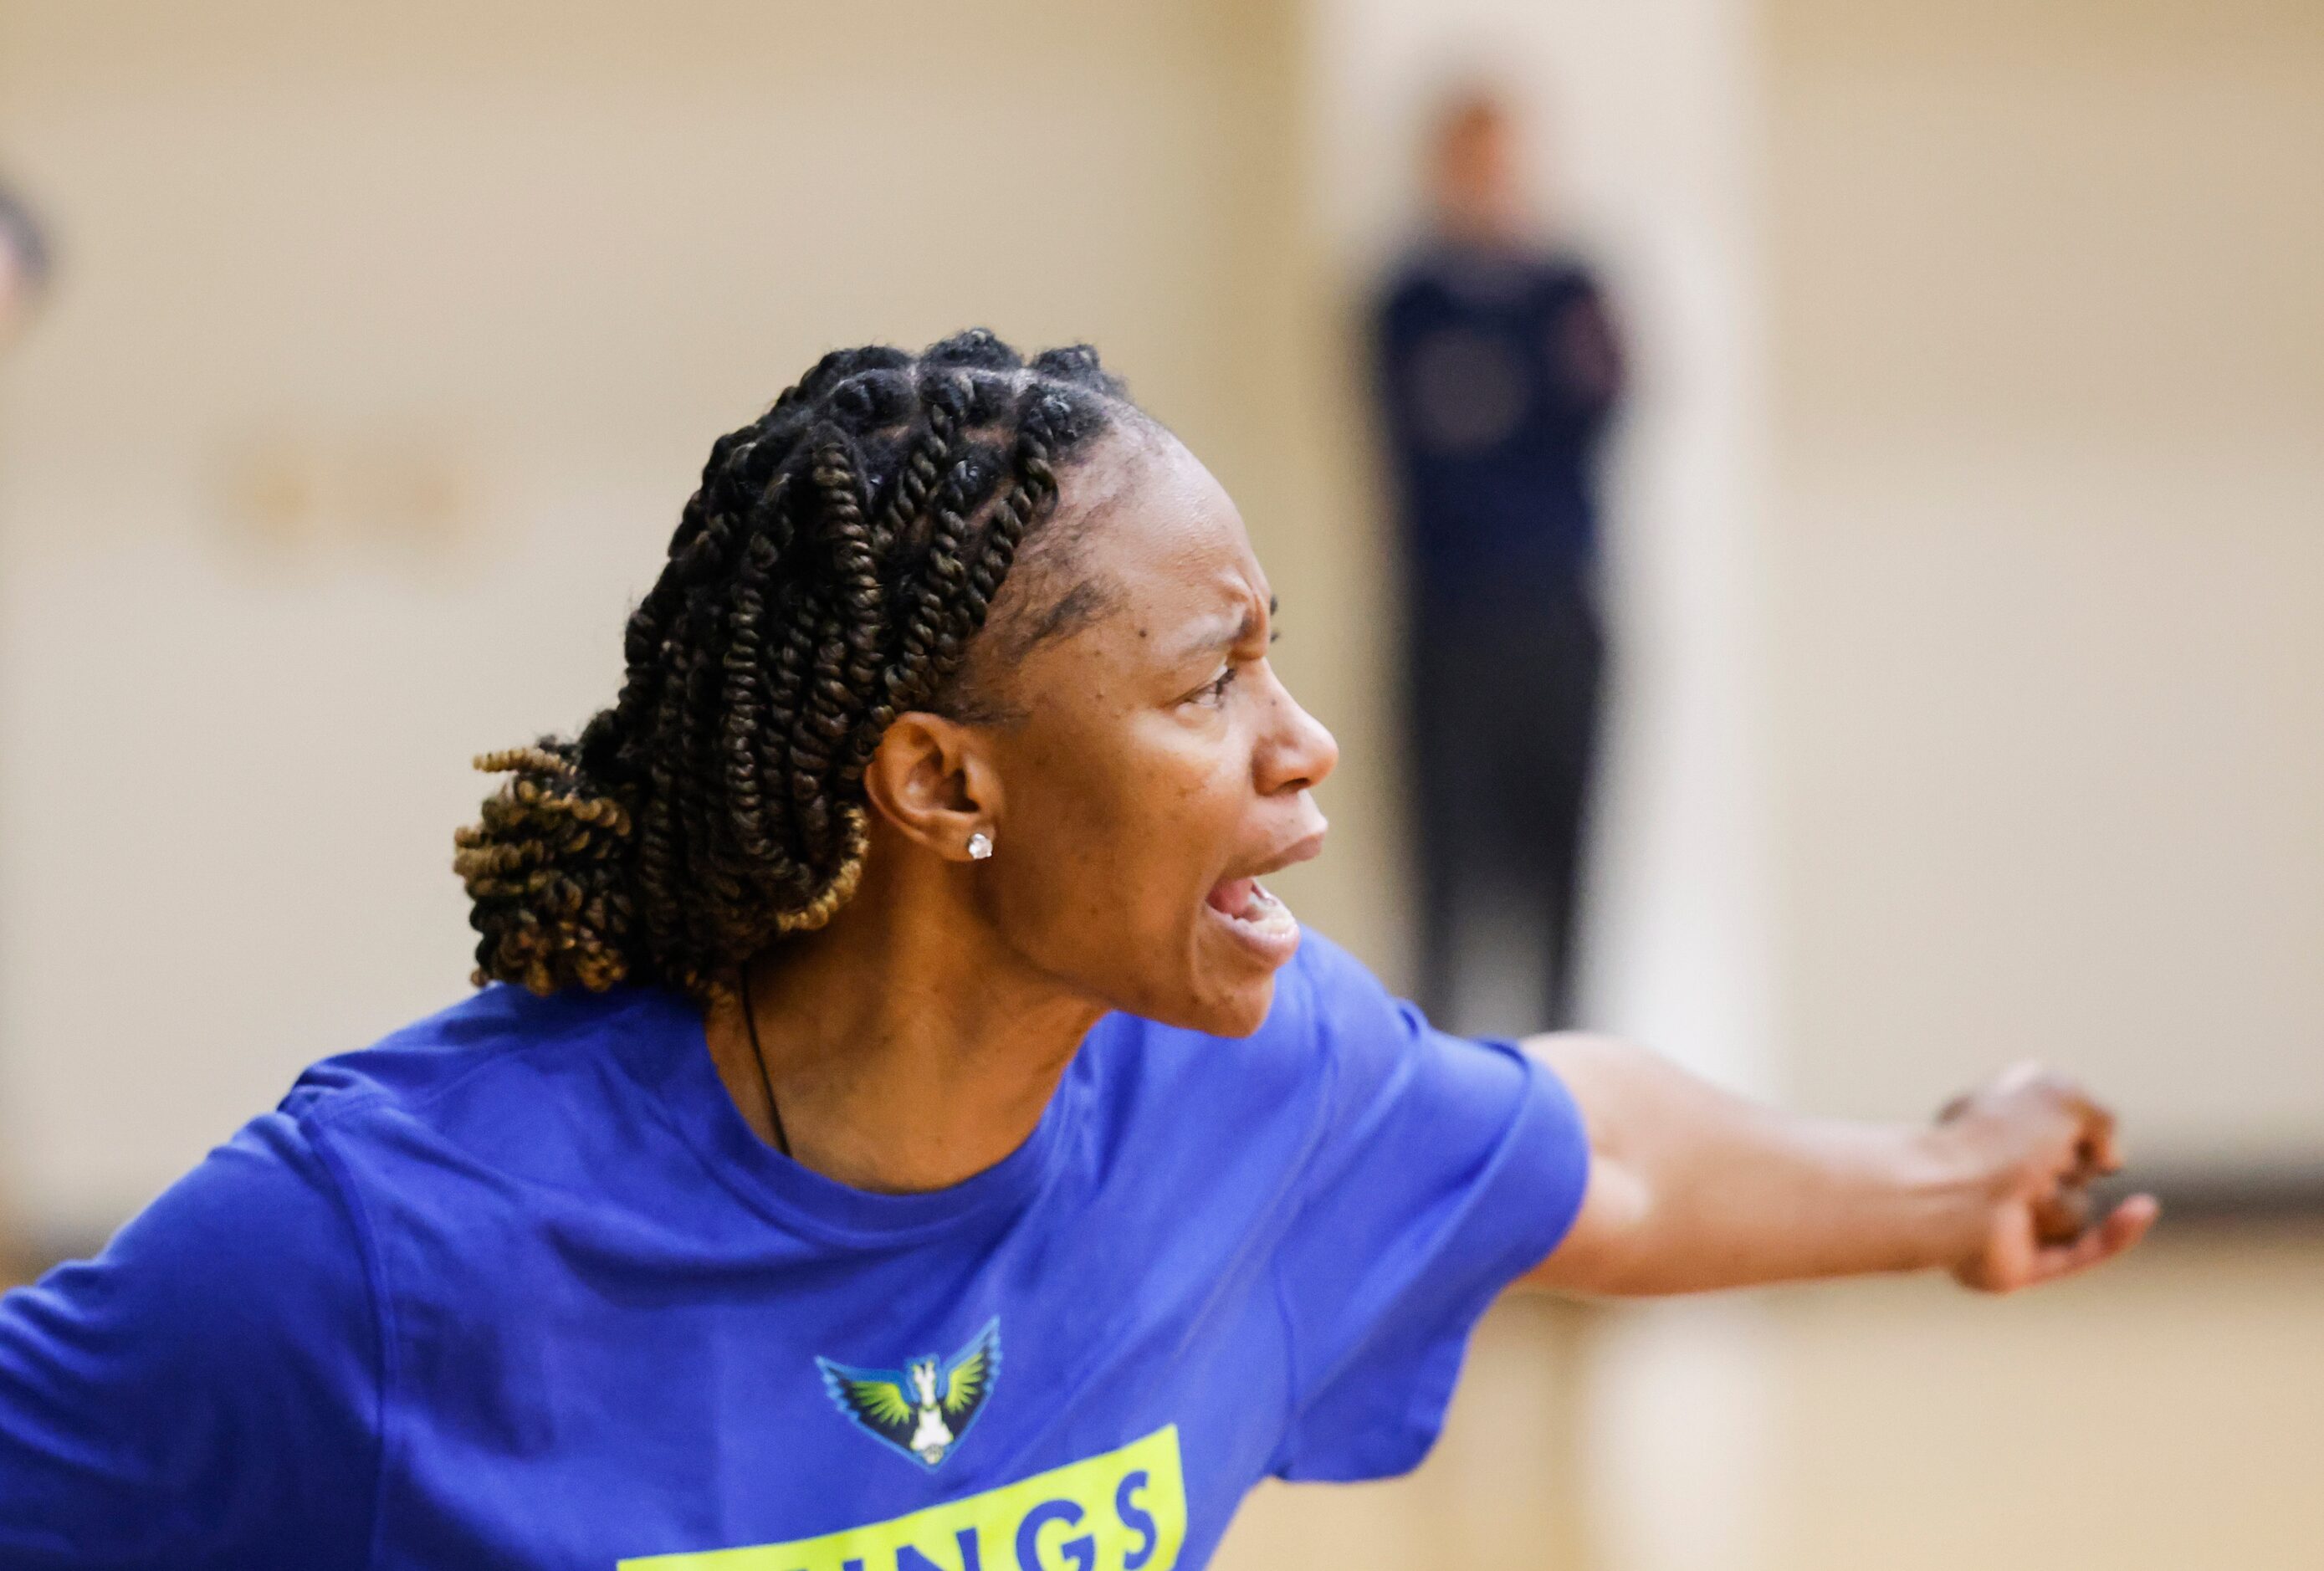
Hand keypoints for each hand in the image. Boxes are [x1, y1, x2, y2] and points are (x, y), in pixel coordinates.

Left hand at [1933, 1062, 2158, 1292]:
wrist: (1954, 1193)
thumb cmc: (1997, 1136)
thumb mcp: (2060, 1094)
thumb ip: (2100, 1116)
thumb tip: (2108, 1163)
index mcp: (1989, 1130)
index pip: (2056, 1125)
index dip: (2071, 1121)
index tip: (2069, 1120)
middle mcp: (1997, 1175)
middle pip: (2072, 1171)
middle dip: (2072, 1163)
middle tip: (2040, 1159)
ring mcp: (2009, 1222)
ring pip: (2077, 1211)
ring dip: (2063, 1201)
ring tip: (2024, 1196)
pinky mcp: (2021, 1265)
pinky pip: (2086, 1252)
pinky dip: (2118, 1234)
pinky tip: (2143, 1208)